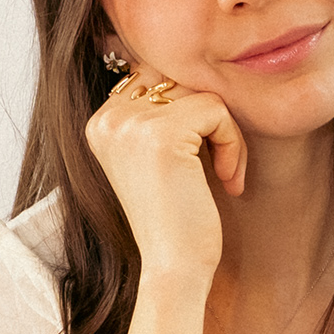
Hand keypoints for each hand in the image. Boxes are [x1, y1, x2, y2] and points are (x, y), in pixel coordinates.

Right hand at [84, 67, 248, 283]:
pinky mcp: (161, 134)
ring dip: (225, 132)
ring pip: (201, 91)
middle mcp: (109, 118)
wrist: (174, 269)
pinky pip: (217, 109)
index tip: (199, 160)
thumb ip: (161, 113)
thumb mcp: (159, 158)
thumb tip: (190, 63)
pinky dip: (232, 143)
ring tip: (225, 173)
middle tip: (220, 165)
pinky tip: (227, 180)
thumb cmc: (175, 221)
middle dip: (209, 118)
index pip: (156, 77)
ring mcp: (130, 124)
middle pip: (178, 78)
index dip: (190, 112)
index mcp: (101, 122)